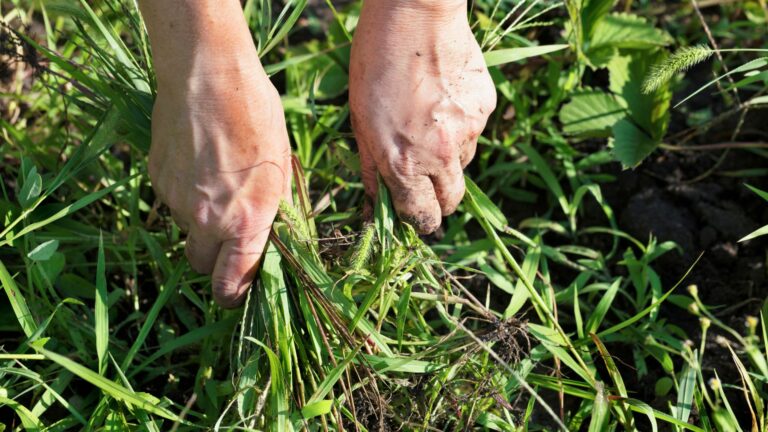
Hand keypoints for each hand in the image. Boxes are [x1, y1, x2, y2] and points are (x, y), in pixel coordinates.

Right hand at [148, 66, 290, 307]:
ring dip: (200, 221)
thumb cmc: (256, 116)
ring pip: (186, 230)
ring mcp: (176, 201)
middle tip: (230, 234)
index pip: (232, 284)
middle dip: (215, 259)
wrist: (208, 75)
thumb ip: (274, 211)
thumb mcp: (281, 167)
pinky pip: (171, 202)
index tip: (237, 291)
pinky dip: (183, 194)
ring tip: (217, 181)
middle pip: (202, 265)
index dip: (234, 295)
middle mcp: (208, 220)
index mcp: (247, 221)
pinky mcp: (156, 180)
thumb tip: (271, 239)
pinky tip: (198, 163)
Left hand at [349, 0, 495, 233]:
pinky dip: (460, 125)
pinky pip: (474, 131)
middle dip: (439, 200)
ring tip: (428, 121)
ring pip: (463, 164)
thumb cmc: (375, 64)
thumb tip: (375, 204)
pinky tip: (443, 98)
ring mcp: (468, 131)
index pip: (422, 217)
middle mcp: (441, 155)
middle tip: (425, 181)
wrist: (415, 14)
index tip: (416, 215)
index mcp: (404, 163)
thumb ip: (371, 167)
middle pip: (451, 202)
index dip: (419, 221)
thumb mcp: (359, 120)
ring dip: (448, 157)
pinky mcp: (485, 108)